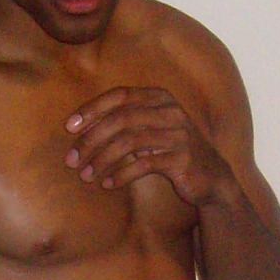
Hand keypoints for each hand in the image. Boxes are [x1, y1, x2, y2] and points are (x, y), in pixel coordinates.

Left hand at [65, 86, 236, 202]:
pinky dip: (121, 174)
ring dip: (102, 160)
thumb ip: (123, 124)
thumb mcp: (149, 132)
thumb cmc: (170, 153)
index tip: (69, 127)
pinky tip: (108, 184)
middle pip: (121, 119)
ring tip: (86, 175)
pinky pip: (144, 164)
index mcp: (160, 98)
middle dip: (90, 140)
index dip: (92, 109)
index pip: (120, 95)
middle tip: (71, 160)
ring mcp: (178, 134)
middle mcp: (170, 111)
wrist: (211, 178)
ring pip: (129, 142)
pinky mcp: (182, 159)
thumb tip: (80, 130)